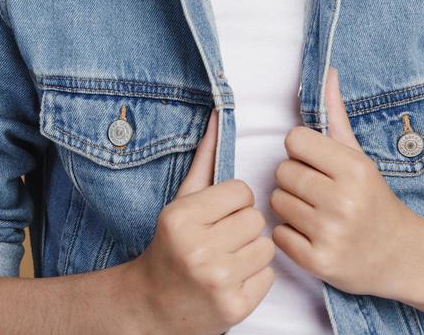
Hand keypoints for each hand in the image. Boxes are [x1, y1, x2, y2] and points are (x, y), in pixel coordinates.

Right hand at [116, 108, 275, 333]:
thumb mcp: (181, 202)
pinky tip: (233, 279)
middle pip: (256, 220)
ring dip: (253, 251)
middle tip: (223, 238)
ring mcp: (217, 281)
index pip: (241, 192)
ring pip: (267, 247)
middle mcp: (198, 250)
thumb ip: (204, 160)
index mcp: (182, 218)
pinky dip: (255, 277)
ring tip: (229, 258)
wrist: (154, 304)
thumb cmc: (171, 245)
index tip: (217, 214)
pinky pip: (269, 276)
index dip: (233, 202)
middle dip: (244, 227)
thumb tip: (219, 115)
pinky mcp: (234, 307)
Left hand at [268, 66, 419, 299]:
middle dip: (294, 179)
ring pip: (277, 202)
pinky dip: (290, 236)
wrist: (401, 256)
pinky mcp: (319, 263)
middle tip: (317, 191)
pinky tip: (312, 235)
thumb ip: (336, 115)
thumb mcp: (358, 156)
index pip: (294, 140)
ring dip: (290, 206)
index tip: (317, 164)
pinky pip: (278, 235)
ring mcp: (330, 234)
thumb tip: (327, 71)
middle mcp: (343, 201)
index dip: (301, 151)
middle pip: (282, 171)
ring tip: (315, 213)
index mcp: (354, 169)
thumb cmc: (373, 199)